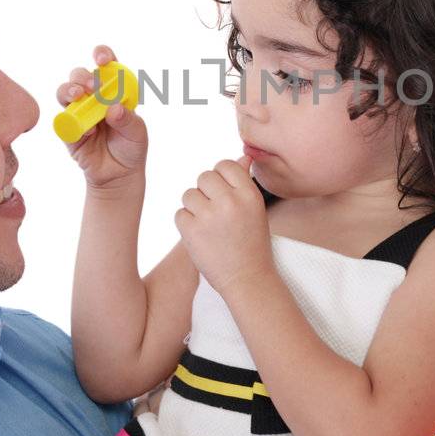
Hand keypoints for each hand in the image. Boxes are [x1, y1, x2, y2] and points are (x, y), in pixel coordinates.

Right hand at [57, 44, 147, 193]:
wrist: (118, 176)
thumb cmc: (130, 147)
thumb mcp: (137, 133)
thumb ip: (127, 120)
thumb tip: (114, 109)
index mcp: (112, 90)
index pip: (106, 66)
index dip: (102, 55)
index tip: (101, 58)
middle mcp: (92, 97)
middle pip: (80, 75)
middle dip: (84, 77)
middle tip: (94, 88)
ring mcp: (77, 111)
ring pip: (65, 91)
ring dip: (70, 90)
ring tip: (79, 96)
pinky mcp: (67, 129)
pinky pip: (63, 119)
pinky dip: (72, 121)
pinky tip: (88, 131)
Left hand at [174, 154, 272, 294]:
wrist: (247, 279)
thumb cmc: (252, 243)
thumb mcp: (255, 210)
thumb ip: (244, 183)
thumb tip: (242, 156)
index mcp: (249, 193)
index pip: (225, 165)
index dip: (220, 178)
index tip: (223, 194)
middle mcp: (230, 201)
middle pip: (204, 177)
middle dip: (205, 192)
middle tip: (215, 212)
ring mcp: (210, 216)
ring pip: (189, 194)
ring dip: (194, 208)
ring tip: (209, 226)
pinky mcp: (192, 231)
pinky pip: (179, 214)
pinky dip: (186, 224)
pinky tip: (201, 236)